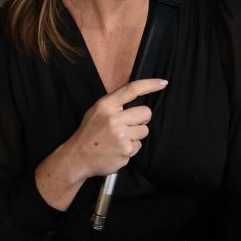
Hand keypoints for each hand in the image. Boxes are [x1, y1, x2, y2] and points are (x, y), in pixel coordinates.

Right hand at [34, 77, 166, 210]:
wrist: (77, 158)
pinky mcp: (125, 150)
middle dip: (141, 120)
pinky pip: (139, 146)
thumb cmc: (89, 133)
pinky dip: (130, 148)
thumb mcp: (97, 111)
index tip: (163, 83)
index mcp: (106, 105)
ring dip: (136, 135)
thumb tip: (137, 94)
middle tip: (128, 125)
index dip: (150, 84)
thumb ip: (115, 104)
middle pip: (146, 112)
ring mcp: (121, 135)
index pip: (132, 89)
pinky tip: (117, 149)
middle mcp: (114, 118)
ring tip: (120, 139)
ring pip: (144, 130)